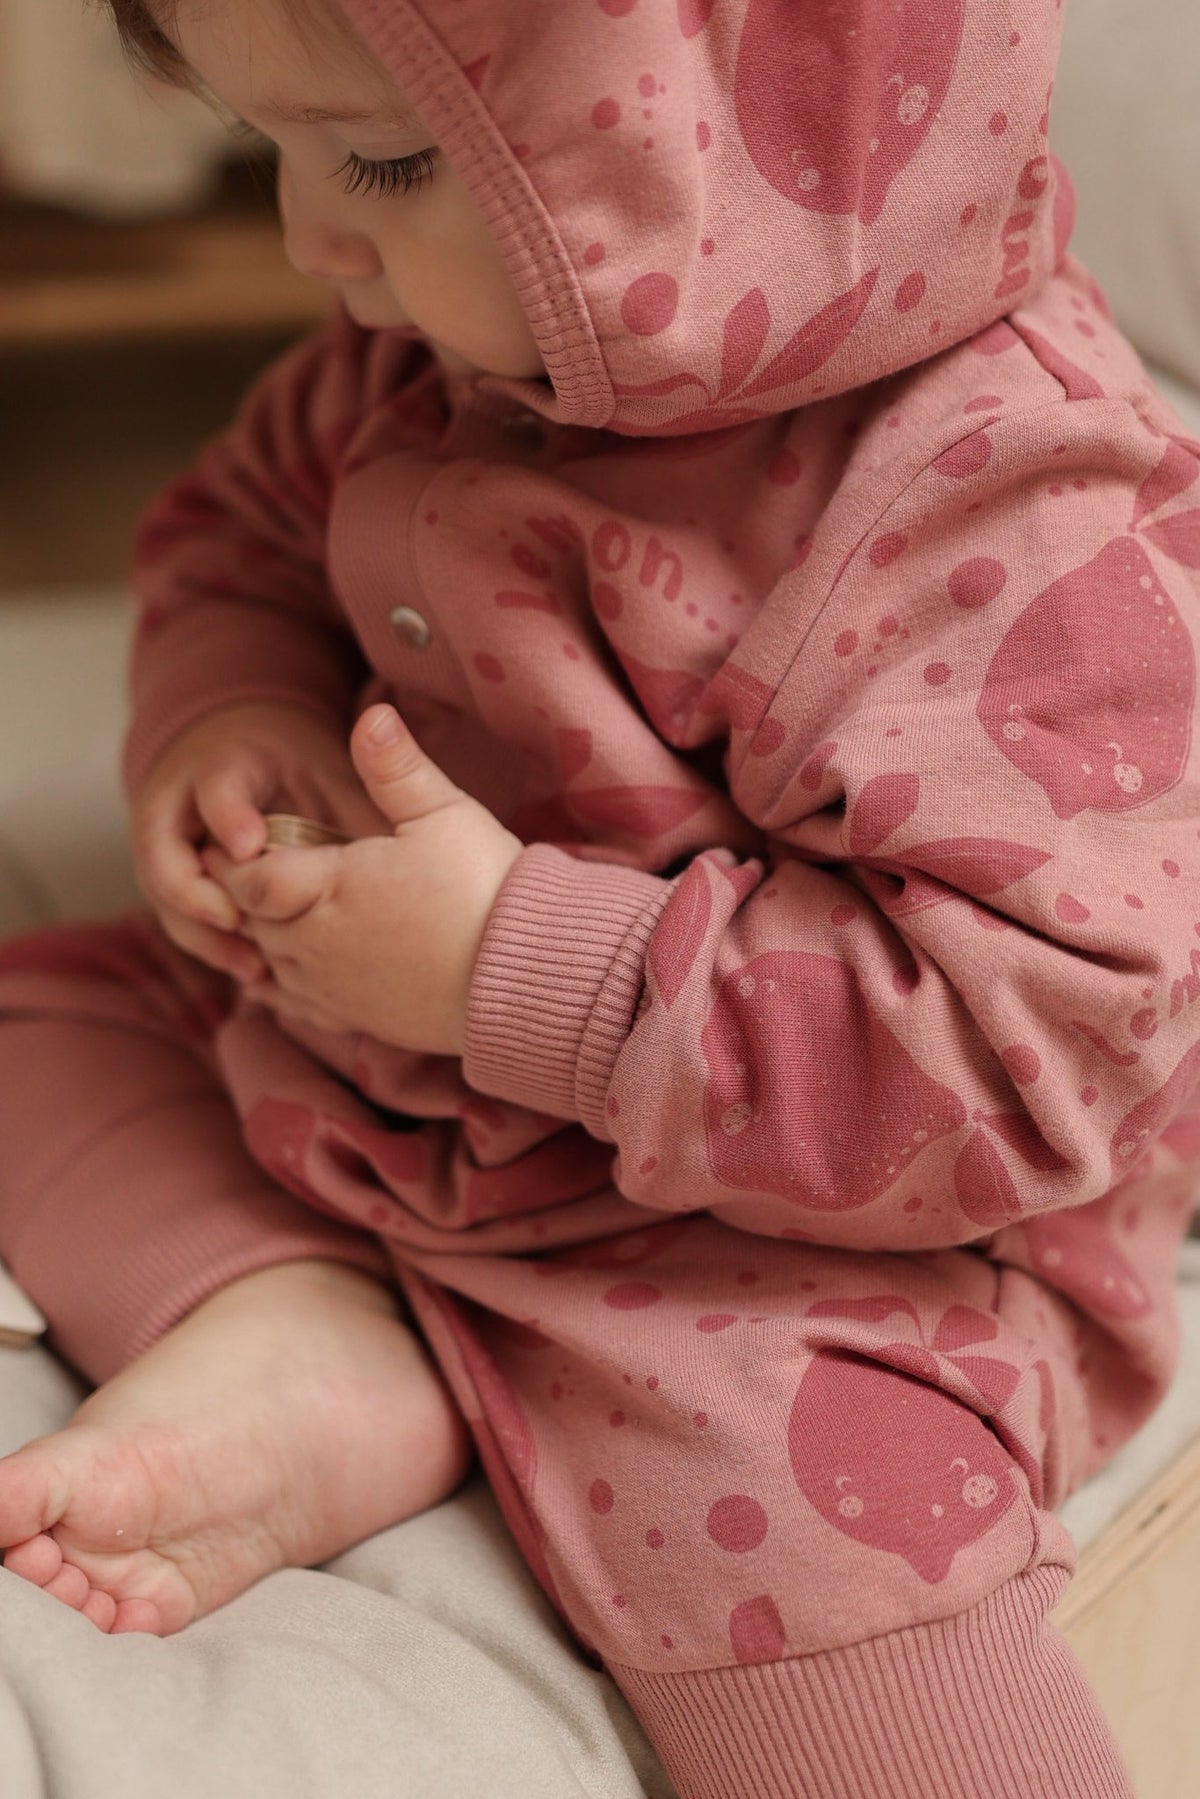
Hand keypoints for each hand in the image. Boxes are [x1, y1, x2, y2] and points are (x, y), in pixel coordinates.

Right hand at [130, 702, 393, 981]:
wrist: (250, 757)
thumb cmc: (300, 768)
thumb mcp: (328, 771)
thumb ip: (357, 798)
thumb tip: (400, 840)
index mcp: (226, 762)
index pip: (215, 785)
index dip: (229, 815)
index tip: (252, 847)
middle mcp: (179, 798)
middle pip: (162, 850)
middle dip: (197, 894)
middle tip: (242, 925)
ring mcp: (164, 839)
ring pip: (163, 893)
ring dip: (203, 934)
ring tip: (254, 968)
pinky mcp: (167, 873)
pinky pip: (175, 915)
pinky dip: (209, 945)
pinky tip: (253, 974)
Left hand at [203, 705, 524, 1054]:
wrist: (524, 975)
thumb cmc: (486, 889)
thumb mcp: (445, 813)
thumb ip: (396, 767)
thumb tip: (372, 714)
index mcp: (329, 889)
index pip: (249, 877)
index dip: (234, 859)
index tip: (233, 839)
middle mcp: (318, 945)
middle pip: (251, 921)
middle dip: (244, 895)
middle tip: (243, 868)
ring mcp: (335, 989)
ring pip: (269, 964)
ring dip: (262, 938)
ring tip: (265, 914)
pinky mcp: (359, 1020)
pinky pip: (295, 1006)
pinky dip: (280, 985)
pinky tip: (283, 973)